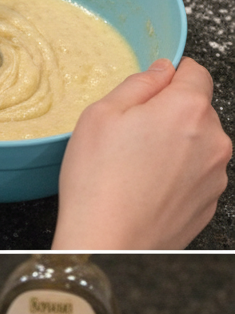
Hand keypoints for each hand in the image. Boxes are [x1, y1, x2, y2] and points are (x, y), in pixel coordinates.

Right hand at [52, 57, 231, 249]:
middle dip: (167, 117)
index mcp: (187, 108)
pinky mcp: (209, 202)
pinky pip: (195, 177)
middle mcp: (213, 138)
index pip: (194, 72)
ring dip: (174, 148)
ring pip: (197, 145)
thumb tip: (160, 71)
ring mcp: (215, 174)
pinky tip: (145, 190)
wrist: (108, 242)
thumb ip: (137, 84)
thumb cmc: (98, 182)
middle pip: (196, 111)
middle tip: (128, 139)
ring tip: (134, 170)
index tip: (147, 94)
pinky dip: (175, 178)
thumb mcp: (99, 116)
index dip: (167, 78)